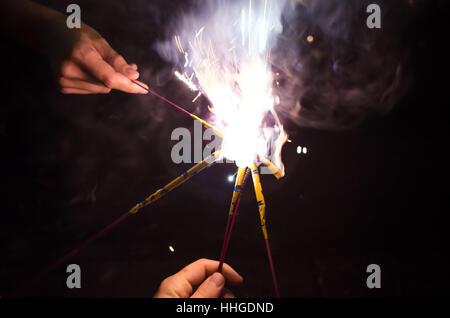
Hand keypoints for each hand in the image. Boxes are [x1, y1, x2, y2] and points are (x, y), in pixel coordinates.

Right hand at [0, 1, 148, 94]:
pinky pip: (91, 90)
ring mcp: (63, 80)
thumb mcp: (100, 41)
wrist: (49, 34)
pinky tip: (85, 69)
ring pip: (100, 89)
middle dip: (118, 78)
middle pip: (107, 85)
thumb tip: (134, 76)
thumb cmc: (78, 34)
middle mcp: (70, 70)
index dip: (128, 85)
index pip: (108, 78)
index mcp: (80, 54)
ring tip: (94, 63)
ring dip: (105, 80)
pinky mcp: (62, 87)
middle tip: (117, 65)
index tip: (144, 89)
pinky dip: (95, 82)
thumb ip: (117, 61)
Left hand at [154, 259, 243, 297]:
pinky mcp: (180, 307)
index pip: (204, 265)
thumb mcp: (190, 306)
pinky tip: (214, 305)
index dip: (223, 269)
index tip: (238, 279)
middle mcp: (175, 290)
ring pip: (205, 293)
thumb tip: (219, 277)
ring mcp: (177, 299)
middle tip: (232, 299)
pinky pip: (198, 300)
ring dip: (218, 297)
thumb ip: (205, 292)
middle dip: (223, 289)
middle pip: (206, 281)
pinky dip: (209, 302)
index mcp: (175, 284)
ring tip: (225, 303)